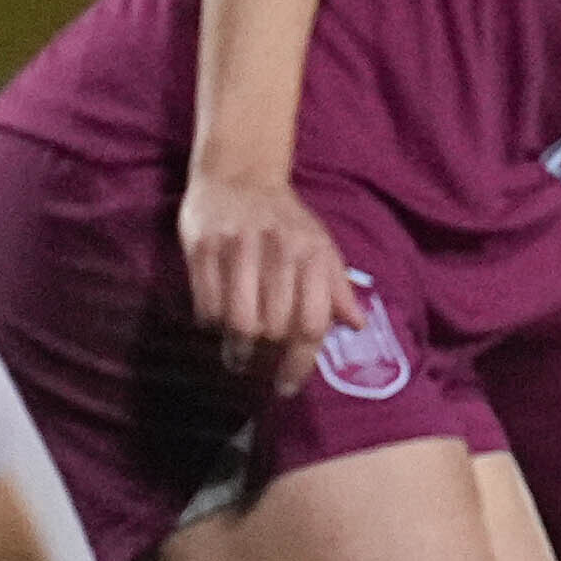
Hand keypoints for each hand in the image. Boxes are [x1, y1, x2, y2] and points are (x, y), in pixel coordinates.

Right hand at [180, 168, 349, 391]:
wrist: (240, 174)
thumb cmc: (285, 221)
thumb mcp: (321, 247)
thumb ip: (337, 287)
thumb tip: (357, 325)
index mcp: (313, 254)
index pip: (312, 322)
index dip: (299, 363)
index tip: (287, 386)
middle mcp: (278, 251)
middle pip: (273, 328)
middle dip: (265, 356)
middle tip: (259, 363)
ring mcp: (238, 248)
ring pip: (238, 321)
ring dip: (236, 348)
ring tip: (237, 354)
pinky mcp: (203, 246)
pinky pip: (206, 304)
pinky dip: (211, 323)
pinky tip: (216, 321)